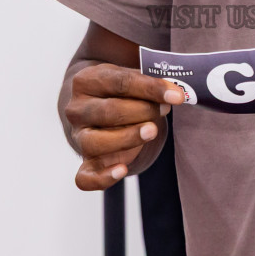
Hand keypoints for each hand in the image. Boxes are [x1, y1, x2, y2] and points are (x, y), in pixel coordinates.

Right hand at [64, 63, 183, 189]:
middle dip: (142, 111)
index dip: (151, 88)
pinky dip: (102, 177)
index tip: (177, 96)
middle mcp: (76, 109)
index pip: (120, 82)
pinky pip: (85, 177)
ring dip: (127, 138)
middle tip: (164, 110)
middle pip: (108, 111)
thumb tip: (175, 94)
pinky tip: (122, 170)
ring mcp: (79, 138)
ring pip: (95, 142)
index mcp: (86, 81)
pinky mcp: (85, 164)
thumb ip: (150, 82)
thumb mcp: (132, 78)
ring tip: (152, 131)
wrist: (102, 109)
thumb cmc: (122, 91)